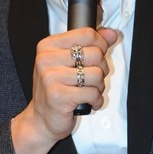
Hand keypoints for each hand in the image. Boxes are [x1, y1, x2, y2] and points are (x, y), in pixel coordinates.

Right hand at [11, 26, 116, 153]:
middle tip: (92, 78)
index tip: (98, 55)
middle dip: (101, 68)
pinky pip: (93, 93)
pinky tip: (89, 102)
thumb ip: (91, 45)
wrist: (41, 119)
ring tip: (89, 91)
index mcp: (48, 46)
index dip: (100, 44)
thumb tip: (111, 34)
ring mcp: (51, 77)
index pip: (86, 34)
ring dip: (99, 86)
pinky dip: (96, 100)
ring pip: (97, 74)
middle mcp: (46, 59)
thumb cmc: (56, 88)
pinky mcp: (59, 96)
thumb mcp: (70, 62)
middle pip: (95, 53)